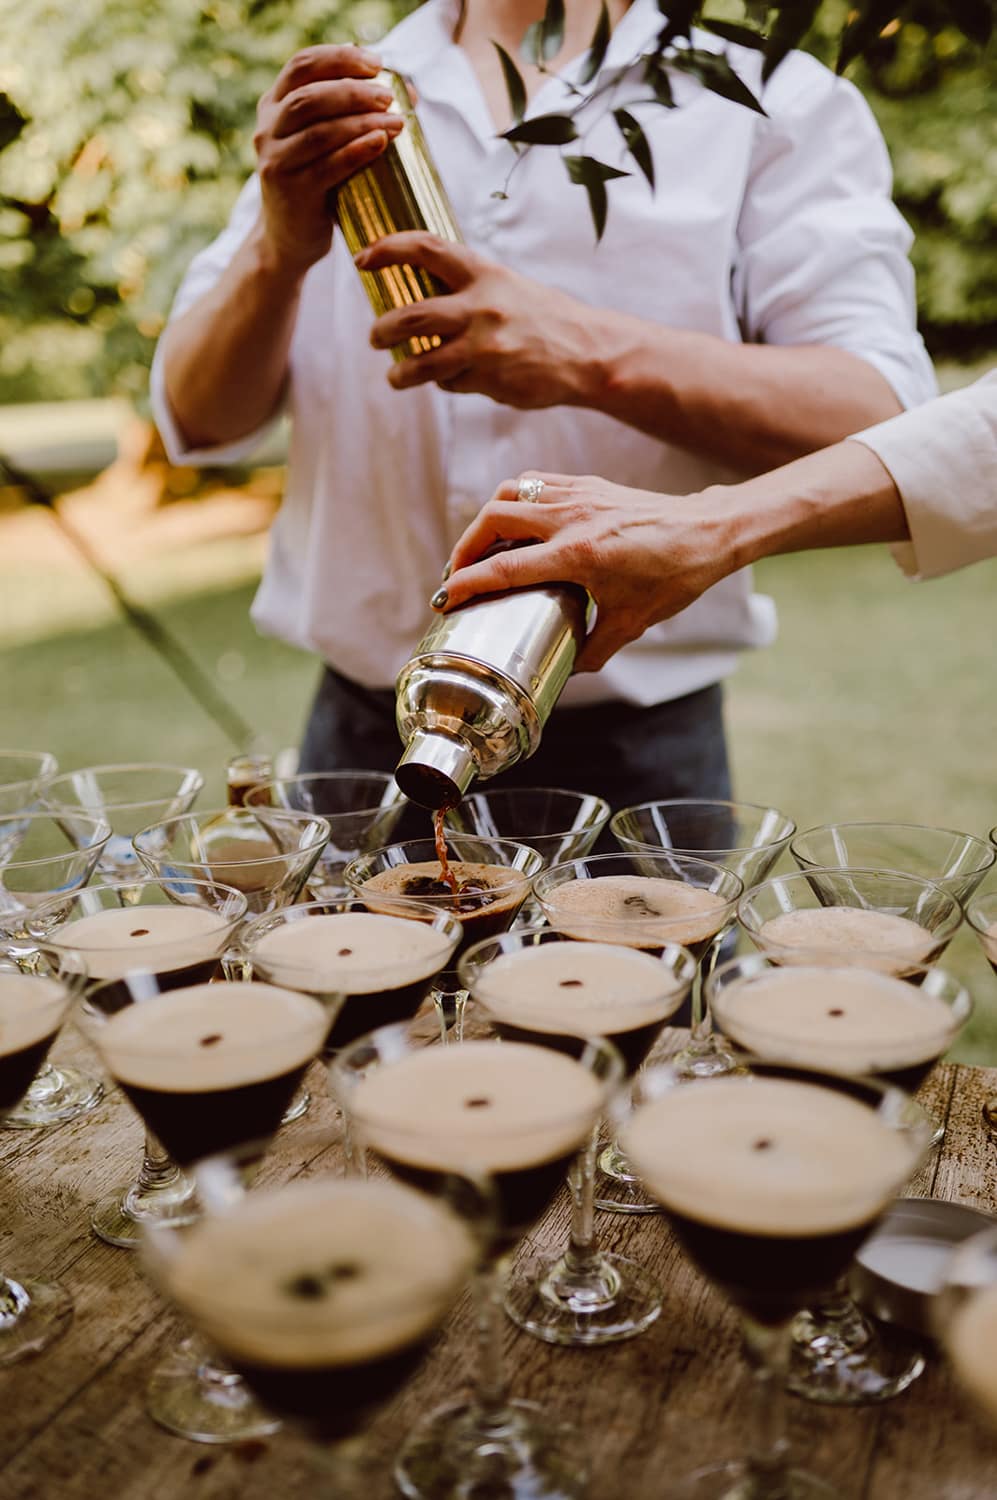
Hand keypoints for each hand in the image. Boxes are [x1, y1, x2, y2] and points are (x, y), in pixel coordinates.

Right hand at [254, 46, 404, 275]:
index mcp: (274, 105)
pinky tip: (380, 143)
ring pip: (319, 132)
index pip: (303, 65)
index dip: (340, 58)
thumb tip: (408, 90)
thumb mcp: (327, 142)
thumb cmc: (318, 183)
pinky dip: (356, 152)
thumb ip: (353, 112)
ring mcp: (276, 161)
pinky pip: (326, 168)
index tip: (377, 63)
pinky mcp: (291, 193)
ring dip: (361, 122)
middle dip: (353, 91)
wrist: (289, 239)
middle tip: (388, 97)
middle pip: (309, 96)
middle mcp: (267, 129)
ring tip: (396, 122)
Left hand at [355, 233, 600, 405]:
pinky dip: (446, 383)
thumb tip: (423, 293)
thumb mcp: (507, 287)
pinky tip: (454, 380)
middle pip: (411, 315)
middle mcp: (481, 307)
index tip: (363, 258)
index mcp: (484, 274)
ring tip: (396, 377)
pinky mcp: (490, 379)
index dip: (388, 249)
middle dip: (383, 330)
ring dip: (402, 372)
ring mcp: (484, 347)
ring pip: (423, 363)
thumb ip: (469, 289)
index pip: (425, 249)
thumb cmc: (545, 317)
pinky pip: (452, 384)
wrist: (587, 353)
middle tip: (374, 337)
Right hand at [436, 473, 739, 671]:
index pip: (505, 568)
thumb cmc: (675, 575)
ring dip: (485, 520)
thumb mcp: (632, 622)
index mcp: (579, 555)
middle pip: (493, 520)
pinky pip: (535, 483)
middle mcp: (572, 518)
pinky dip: (514, 500)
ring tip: (478, 547)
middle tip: (456, 574)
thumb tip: (568, 672)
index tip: (444, 599)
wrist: (709, 531)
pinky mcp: (588, 484)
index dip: (466, 584)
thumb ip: (594, 649)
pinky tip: (514, 523)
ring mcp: (579, 495)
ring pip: (510, 493)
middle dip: (465, 548)